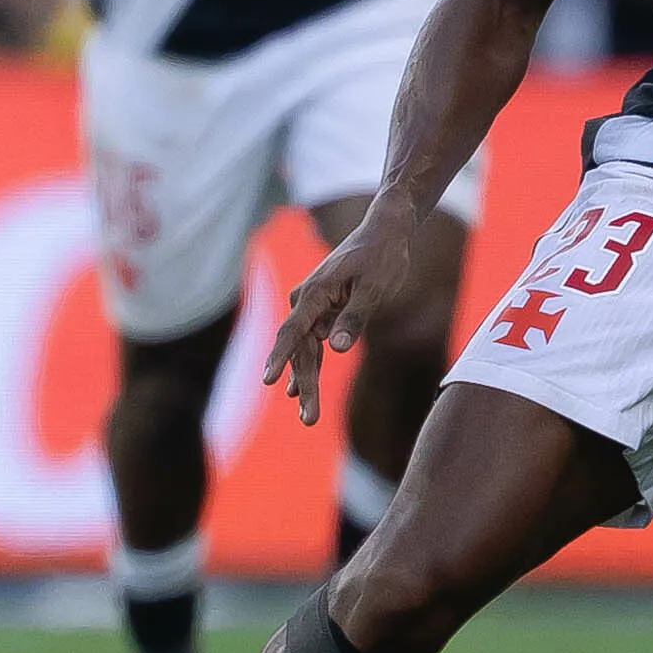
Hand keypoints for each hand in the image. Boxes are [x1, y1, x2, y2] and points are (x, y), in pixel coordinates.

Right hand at [264, 199, 422, 424]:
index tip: (268, 380)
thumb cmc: (381, 257)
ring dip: (306, 380)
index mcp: (315, 292)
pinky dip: (308, 365)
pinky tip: (298, 391)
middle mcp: (306, 299)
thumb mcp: (374, 288)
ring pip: (305, 349)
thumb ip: (355, 318)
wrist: (384, 232)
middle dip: (303, 383)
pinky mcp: (323, 310)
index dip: (280, 358)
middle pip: (300, 348)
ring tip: (307, 417)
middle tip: (309, 420)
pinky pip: (312, 343)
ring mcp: (313, 306)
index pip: (293, 331)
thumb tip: (337, 348)